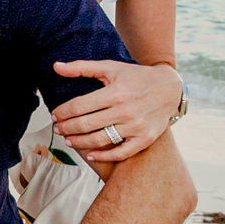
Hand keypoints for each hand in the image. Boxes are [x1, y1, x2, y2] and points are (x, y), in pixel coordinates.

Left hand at [51, 59, 181, 162]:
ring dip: (79, 142)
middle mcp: (125, 110)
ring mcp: (135, 127)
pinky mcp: (144, 139)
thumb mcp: (111, 68)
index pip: (79, 106)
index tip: (54, 114)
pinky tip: (89, 154)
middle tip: (58, 128)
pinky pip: (121, 152)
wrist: (170, 88)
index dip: (62, 112)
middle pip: (85, 124)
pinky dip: (103, 156)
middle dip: (67, 128)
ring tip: (68, 140)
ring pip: (99, 140)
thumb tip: (55, 66)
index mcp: (115, 92)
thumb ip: (82, 67)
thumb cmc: (136, 77)